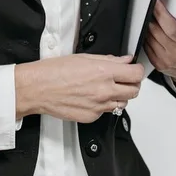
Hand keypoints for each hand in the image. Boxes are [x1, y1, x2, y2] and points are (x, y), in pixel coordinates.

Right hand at [15, 54, 144, 123]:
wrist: (37, 89)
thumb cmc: (54, 71)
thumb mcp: (83, 57)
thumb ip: (109, 60)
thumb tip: (125, 61)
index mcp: (103, 72)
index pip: (136, 75)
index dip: (138, 71)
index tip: (134, 69)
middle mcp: (104, 91)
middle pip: (134, 91)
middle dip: (132, 84)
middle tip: (124, 79)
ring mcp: (99, 106)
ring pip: (123, 103)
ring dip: (120, 96)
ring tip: (107, 88)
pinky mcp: (92, 117)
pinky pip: (106, 112)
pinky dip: (104, 105)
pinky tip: (93, 97)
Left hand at [144, 0, 175, 83]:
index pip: (172, 28)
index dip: (161, 14)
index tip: (156, 2)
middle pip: (157, 31)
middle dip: (152, 16)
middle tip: (150, 5)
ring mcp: (167, 61)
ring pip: (149, 38)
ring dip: (148, 25)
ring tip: (150, 16)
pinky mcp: (159, 64)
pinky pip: (146, 46)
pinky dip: (146, 36)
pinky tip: (150, 30)